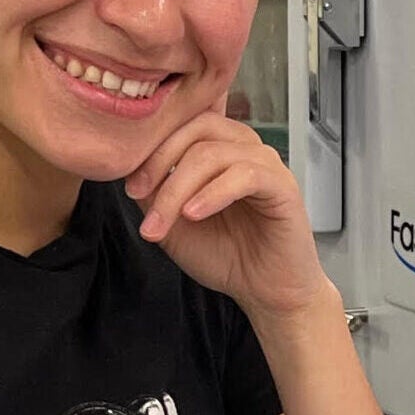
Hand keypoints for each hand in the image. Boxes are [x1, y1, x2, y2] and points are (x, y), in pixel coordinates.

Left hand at [125, 113, 331, 318]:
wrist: (265, 292)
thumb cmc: (227, 256)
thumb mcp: (174, 224)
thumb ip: (155, 193)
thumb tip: (131, 170)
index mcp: (220, 147)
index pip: (182, 123)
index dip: (150, 148)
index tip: (131, 187)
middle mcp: (244, 148)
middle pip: (195, 130)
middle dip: (159, 162)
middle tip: (139, 196)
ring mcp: (266, 164)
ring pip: (213, 153)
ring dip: (178, 188)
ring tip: (164, 221)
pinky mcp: (284, 185)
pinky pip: (245, 175)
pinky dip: (213, 193)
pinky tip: (195, 214)